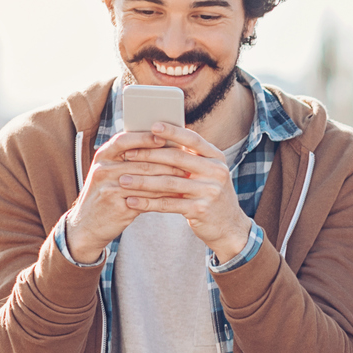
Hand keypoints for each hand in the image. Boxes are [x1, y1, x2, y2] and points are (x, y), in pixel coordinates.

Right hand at [65, 128, 201, 262]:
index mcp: (103, 155)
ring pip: (147, 180)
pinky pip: (147, 199)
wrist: (87, 224)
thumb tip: (166, 145)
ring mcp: (109, 188)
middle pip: (142, 161)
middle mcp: (103, 169)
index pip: (125, 140)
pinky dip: (164, 197)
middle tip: (189, 160)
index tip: (168, 136)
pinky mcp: (118, 206)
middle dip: (168, 161)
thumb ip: (131, 159)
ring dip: (170, 179)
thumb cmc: (107, 193)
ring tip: (188, 177)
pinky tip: (178, 195)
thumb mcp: (111, 172)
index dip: (146, 137)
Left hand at [108, 123, 250, 259]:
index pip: (193, 139)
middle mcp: (216, 172)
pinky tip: (132, 201)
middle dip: (149, 155)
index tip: (152, 126)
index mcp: (216, 158)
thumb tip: (157, 137)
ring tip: (123, 180)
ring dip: (143, 181)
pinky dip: (148, 203)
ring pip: (169, 183)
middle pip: (178, 159)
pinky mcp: (201, 210)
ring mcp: (210, 191)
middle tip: (127, 154)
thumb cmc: (209, 193)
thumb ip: (189, 158)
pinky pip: (168, 204)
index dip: (173, 132)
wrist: (229, 226)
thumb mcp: (207, 173)